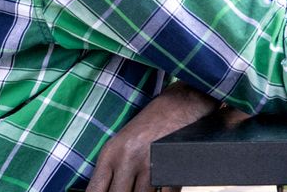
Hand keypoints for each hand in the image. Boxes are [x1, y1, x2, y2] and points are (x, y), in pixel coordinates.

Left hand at [87, 81, 219, 191]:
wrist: (182, 102)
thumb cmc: (151, 123)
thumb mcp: (121, 144)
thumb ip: (110, 170)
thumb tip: (103, 191)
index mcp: (111, 154)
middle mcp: (127, 159)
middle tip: (131, 189)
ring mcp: (150, 164)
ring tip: (146, 187)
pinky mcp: (172, 167)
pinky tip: (161, 188)